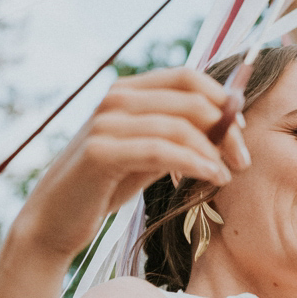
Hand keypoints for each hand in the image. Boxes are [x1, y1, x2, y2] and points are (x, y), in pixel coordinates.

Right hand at [12, 68, 250, 261]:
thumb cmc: (103, 186)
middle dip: (225, 129)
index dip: (221, 98)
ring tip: (227, 175)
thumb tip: (227, 122)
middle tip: (242, 160)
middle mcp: (115, 99)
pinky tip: (212, 177)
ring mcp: (105, 123)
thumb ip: (177, 134)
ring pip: (179, 126)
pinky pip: (160, 151)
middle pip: (190, 100)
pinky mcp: (100, 152)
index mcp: (127, 91)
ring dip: (213, 151)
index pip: (186, 77)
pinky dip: (194, 163)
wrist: (53, 221)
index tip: (240, 129)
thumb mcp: (146, 154)